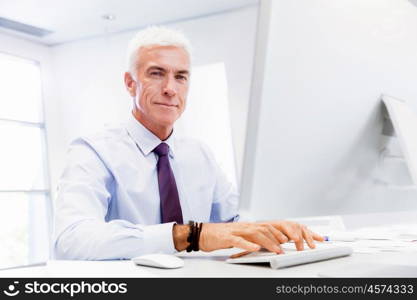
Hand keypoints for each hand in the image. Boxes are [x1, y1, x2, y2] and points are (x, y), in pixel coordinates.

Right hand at [199, 221, 323, 252]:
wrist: (204, 233)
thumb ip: (256, 238)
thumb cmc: (223, 236)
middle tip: (293, 244)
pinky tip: (255, 248)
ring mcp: (237, 231)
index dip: (285, 232)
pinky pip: (239, 240)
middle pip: (267, 229)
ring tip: (278, 249)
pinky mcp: (228, 237)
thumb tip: (271, 243)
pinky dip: (248, 244)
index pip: (271, 227)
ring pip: (256, 234)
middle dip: (281, 237)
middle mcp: (246, 226)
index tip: (297, 239)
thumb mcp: (243, 237)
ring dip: (269, 242)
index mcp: (251, 226)